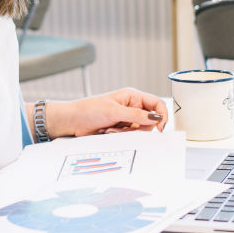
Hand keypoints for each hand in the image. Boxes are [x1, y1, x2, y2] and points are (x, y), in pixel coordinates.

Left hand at [42, 89, 167, 137]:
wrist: (72, 121)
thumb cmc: (89, 110)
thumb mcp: (114, 111)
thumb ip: (136, 115)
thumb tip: (155, 118)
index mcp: (132, 96)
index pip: (156, 104)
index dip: (161, 115)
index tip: (160, 127)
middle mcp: (132, 106)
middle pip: (150, 120)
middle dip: (138, 127)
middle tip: (123, 127)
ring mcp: (126, 118)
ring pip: (140, 130)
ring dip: (126, 132)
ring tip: (111, 128)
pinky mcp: (121, 128)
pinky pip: (130, 136)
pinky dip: (121, 136)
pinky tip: (108, 131)